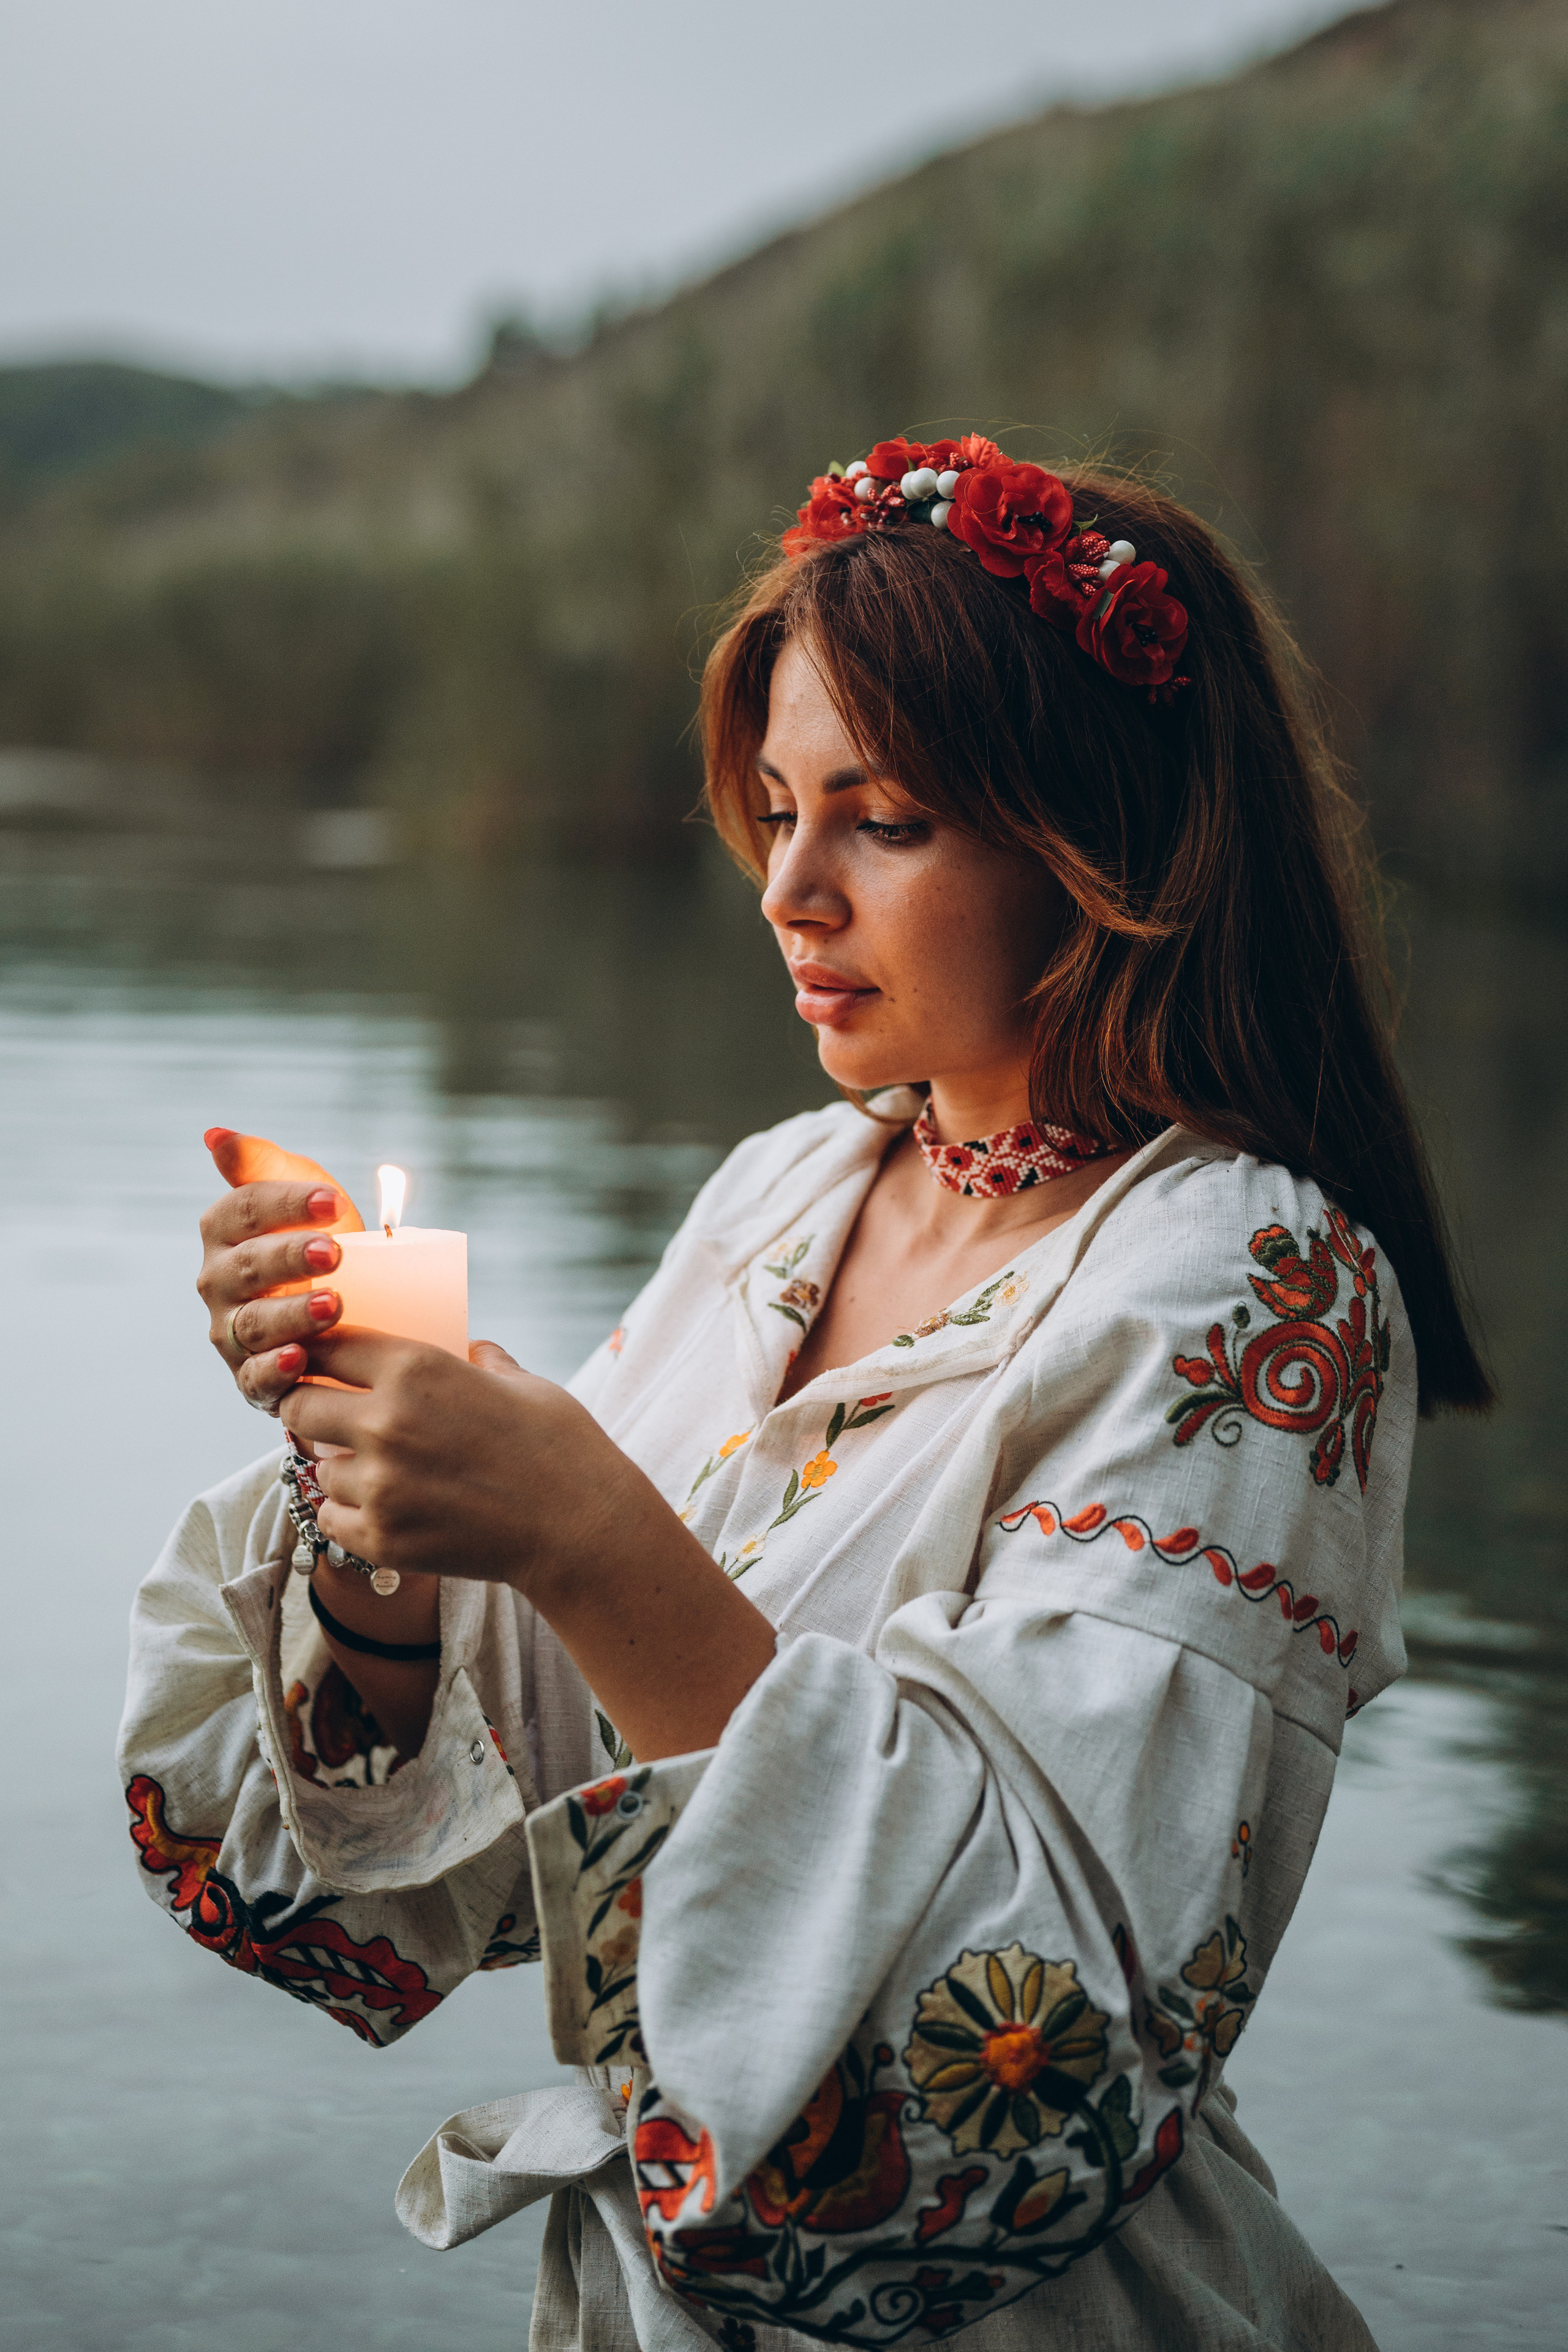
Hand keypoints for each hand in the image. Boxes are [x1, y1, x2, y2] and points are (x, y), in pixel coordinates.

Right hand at [198, 1128, 364, 1413]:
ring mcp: (232, 1334)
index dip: (285, 1203)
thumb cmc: (315, 1243)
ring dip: (292, 1314)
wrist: (345, 1313)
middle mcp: (217, 1283)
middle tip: (333, 1252)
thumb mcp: (301, 1198)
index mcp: (224, 1234)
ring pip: (254, 1323)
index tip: (332, 1200)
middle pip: (246, 1267)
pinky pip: (255, 1379)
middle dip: (289, 1257)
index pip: (242, 1210)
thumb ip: (264, 1166)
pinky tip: (299, 1359)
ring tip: (333, 1303)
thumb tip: (214, 1135)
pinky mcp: (251, 1380)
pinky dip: (274, 1371)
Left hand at [278, 1330, 600, 1586]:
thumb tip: (466, 1347)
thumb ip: (479, 1360)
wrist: (581, 1529)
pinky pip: (330, 1518)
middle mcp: (386, 1422)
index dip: (315, 1352)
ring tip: (377, 1470)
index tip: (315, 1360)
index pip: (327, 1347)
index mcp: (416, 1369)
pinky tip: (382, 1507)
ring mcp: (380, 1486)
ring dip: (339, 1467)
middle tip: (327, 1416)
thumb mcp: (521, 1382)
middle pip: (299, 1406)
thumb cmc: (560, 1446)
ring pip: (318, 1468)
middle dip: (308, 1407)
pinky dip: (349, 1513)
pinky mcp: (382, 1539)